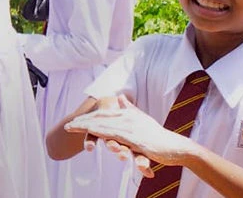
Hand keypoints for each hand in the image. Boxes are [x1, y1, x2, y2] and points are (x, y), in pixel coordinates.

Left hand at [66, 95, 196, 176]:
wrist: (176, 146)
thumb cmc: (159, 137)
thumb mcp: (142, 120)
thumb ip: (130, 108)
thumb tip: (120, 97)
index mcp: (128, 114)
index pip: (104, 115)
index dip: (89, 118)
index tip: (75, 121)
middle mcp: (127, 118)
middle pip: (99, 118)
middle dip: (82, 122)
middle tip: (67, 126)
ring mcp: (130, 127)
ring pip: (103, 125)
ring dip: (86, 127)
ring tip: (70, 129)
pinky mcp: (133, 137)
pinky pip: (113, 134)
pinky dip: (99, 132)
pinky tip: (89, 134)